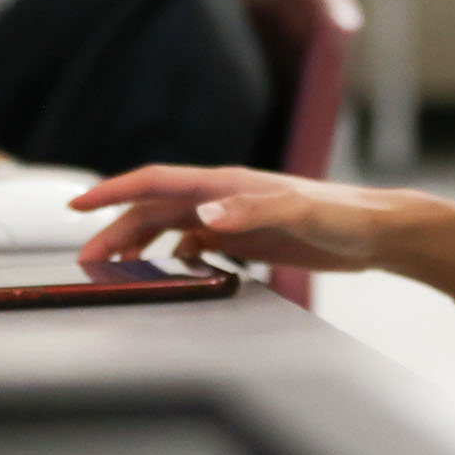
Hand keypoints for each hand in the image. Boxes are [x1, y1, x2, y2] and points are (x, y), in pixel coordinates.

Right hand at [74, 166, 424, 274]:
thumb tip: (202, 216)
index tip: (79, 205)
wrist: (376, 231)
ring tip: (113, 266)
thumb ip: (252, 209)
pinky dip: (174, 257)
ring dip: (139, 243)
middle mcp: (222, 197)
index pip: (156, 181)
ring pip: (169, 227)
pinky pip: (196, 245)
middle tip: (86, 258)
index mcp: (225, 184)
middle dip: (115, 229)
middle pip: (153, 210)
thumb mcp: (299, 212)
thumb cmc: (343, 215)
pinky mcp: (247, 237)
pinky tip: (169, 273)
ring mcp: (232, 217)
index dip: (113, 191)